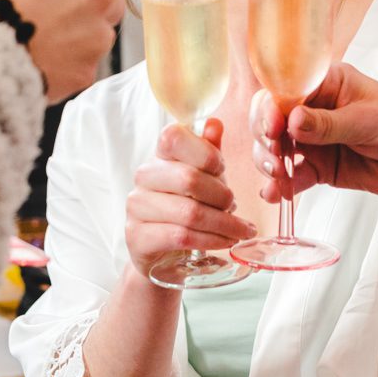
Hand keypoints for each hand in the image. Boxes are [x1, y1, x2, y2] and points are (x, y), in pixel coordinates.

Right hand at [125, 119, 253, 279]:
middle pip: (189, 179)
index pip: (174, 137)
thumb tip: (214, 123)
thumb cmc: (187, 208)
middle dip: (222, 196)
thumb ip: (208, 152)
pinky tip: (225, 242)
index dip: (205, 153)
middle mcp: (144, 177)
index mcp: (160, 156)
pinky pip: (181, 237)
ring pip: (189, 213)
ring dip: (224, 224)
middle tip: (236, 207)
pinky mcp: (137, 237)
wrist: (164, 253)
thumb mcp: (204, 178)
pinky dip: (211, 240)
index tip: (222, 169)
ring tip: (240, 231)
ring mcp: (137, 207)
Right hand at [248, 63, 377, 213]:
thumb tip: (291, 121)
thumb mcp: (368, 121)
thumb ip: (328, 124)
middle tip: (275, 157)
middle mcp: (314, 109)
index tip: (273, 128)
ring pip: (277, 149)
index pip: (285, 89)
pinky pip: (294, 176)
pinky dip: (282, 186)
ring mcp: (315, 140)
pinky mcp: (321, 168)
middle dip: (266, 138)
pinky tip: (276, 194)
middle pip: (272, 119)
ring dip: (270, 162)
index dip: (271, 108)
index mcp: (326, 83)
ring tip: (277, 176)